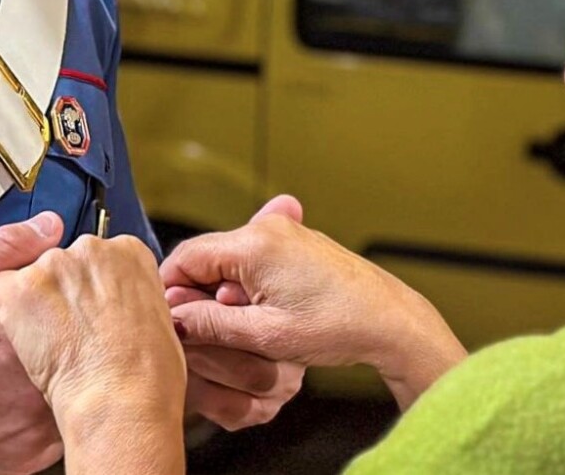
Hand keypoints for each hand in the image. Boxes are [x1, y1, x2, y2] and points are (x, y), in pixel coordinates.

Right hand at [0, 213, 65, 473]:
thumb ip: (7, 248)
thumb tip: (49, 227)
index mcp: (29, 342)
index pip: (82, 314)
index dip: (70, 302)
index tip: (55, 300)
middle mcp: (38, 393)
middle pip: (81, 358)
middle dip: (65, 342)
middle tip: (23, 338)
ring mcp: (32, 434)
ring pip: (72, 397)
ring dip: (58, 380)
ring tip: (11, 369)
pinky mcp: (22, 463)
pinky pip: (54, 434)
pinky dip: (40, 414)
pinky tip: (7, 400)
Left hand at [0, 235, 185, 474]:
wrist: (122, 399)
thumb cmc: (147, 375)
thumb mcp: (160, 323)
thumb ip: (131, 298)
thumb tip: (119, 305)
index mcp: (129, 253)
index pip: (96, 257)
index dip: (90, 290)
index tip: (90, 312)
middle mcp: (90, 249)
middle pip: (61, 262)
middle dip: (59, 293)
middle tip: (68, 333)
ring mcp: (53, 265)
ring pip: (28, 275)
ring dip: (31, 305)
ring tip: (48, 344)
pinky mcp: (20, 287)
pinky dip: (2, 314)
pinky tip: (22, 342)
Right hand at [161, 196, 466, 409]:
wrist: (393, 323)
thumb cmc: (340, 327)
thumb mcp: (266, 334)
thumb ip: (210, 324)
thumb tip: (174, 319)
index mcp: (254, 244)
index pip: (185, 257)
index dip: (171, 290)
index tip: (172, 321)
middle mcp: (266, 229)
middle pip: (204, 256)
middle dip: (196, 293)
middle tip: (205, 330)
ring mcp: (284, 234)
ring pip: (226, 260)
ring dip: (221, 292)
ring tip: (241, 326)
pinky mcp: (296, 245)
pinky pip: (251, 260)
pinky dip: (243, 286)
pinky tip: (259, 314)